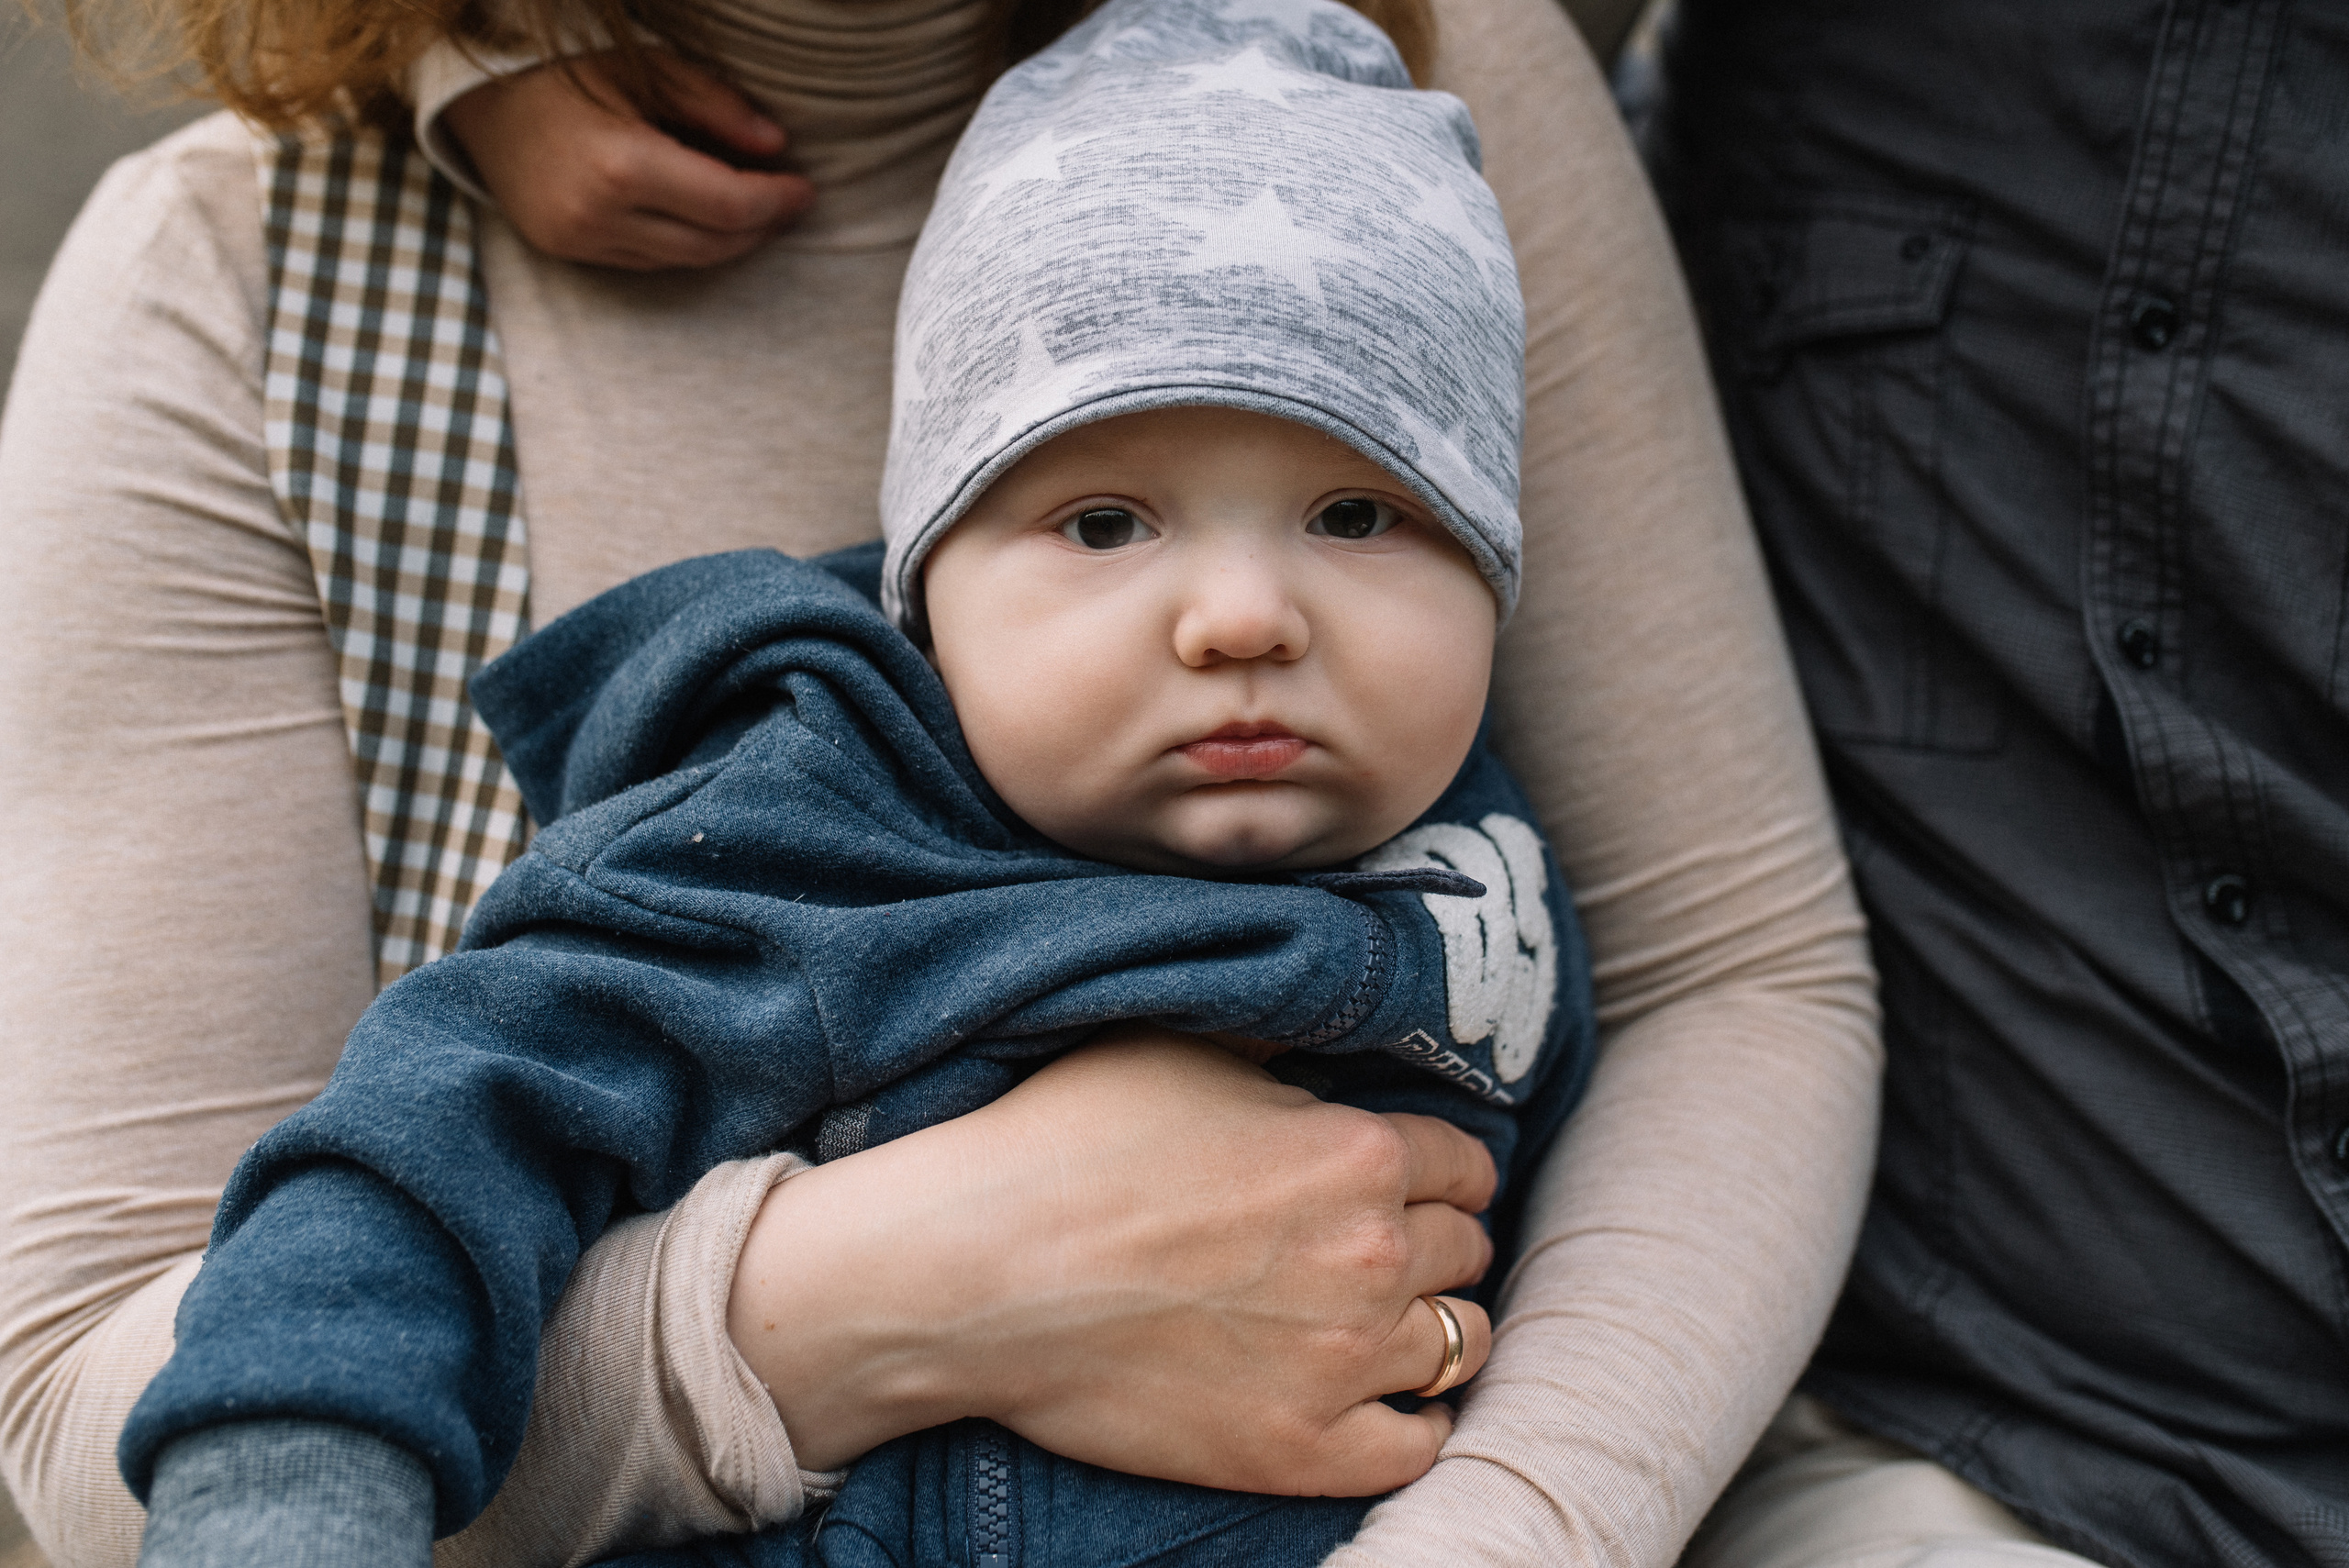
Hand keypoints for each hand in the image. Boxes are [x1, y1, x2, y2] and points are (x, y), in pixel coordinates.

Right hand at [440, 51, 814, 269]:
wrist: (477, 94)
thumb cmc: (564, 69)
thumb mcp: (645, 68)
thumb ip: (715, 106)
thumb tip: (776, 145)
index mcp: (620, 165)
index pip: (727, 206)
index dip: (775, 201)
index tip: (805, 189)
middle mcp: (596, 215)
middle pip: (710, 244)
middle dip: (759, 227)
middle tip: (790, 202)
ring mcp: (576, 241)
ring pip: (680, 260)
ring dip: (725, 241)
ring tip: (757, 212)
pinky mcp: (564, 252)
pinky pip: (644, 261)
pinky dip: (682, 243)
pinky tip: (703, 219)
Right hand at [729, 1027, 1497, 1494]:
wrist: (976, 1272)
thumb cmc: (1066, 1143)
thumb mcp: (1186, 1052)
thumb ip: (1283, 1061)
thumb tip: (1323, 1064)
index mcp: (1359, 1151)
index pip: (1465, 1163)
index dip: (1438, 1168)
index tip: (1413, 1181)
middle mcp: (1375, 1255)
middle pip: (1465, 1249)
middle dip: (1432, 1241)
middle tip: (1381, 1246)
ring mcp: (1344, 1360)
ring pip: (1459, 1342)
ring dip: (1432, 1325)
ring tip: (1387, 1320)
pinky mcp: (1300, 1449)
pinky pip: (1417, 1446)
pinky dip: (1412, 1421)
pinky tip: (1383, 1400)